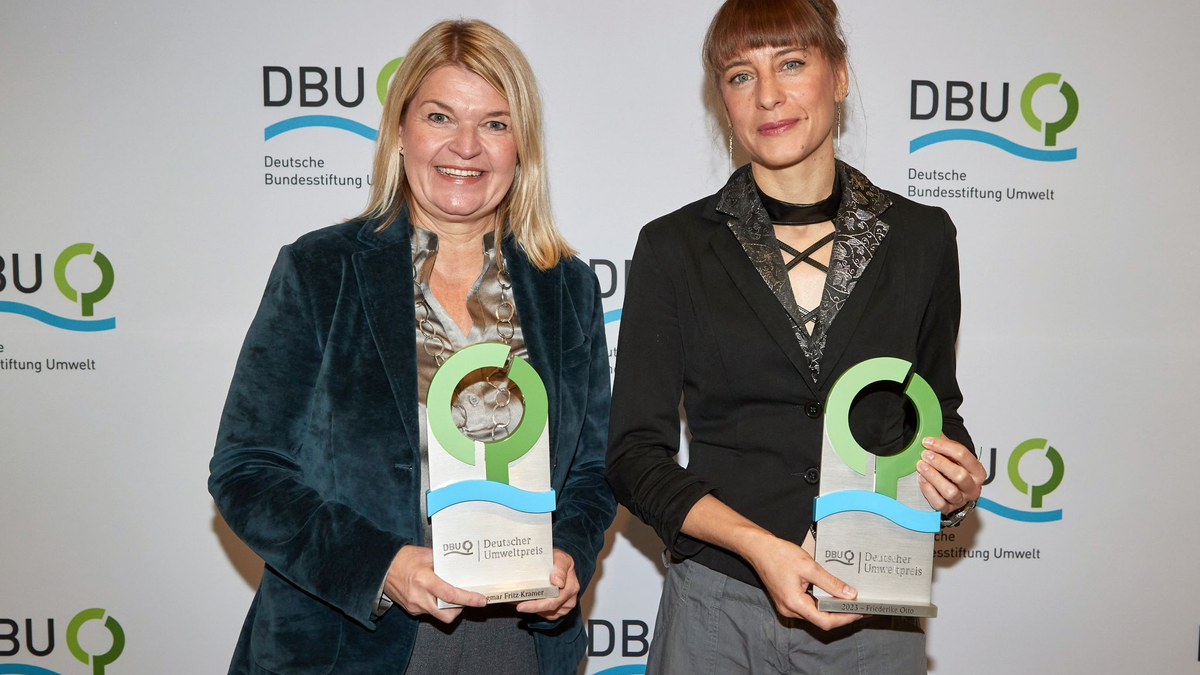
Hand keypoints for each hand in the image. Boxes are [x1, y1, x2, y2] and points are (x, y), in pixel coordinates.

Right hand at [383, 545, 486, 622]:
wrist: (382, 567)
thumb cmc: (403, 558)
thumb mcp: (427, 555)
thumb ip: (444, 562)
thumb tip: (461, 564)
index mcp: (424, 580)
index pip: (450, 595)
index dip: (468, 599)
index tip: (481, 600)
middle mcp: (419, 596)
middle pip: (447, 614)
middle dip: (460, 608)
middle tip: (466, 598)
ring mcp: (414, 606)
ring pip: (439, 615)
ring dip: (448, 607)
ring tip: (449, 593)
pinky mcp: (411, 610)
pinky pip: (430, 612)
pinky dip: (437, 605)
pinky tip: (435, 594)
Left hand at [516, 549, 578, 619]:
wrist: (560, 565)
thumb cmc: (558, 560)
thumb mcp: (560, 558)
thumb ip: (559, 568)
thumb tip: (558, 582)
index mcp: (571, 586)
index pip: (554, 599)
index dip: (537, 605)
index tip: (522, 605)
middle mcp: (570, 598)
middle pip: (549, 608)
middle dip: (531, 607)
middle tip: (518, 606)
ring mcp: (566, 605)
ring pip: (547, 613)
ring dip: (532, 608)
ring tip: (518, 601)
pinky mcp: (560, 610)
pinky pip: (547, 614)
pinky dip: (536, 610)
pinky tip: (526, 602)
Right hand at [744, 533, 862, 630]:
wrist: (758, 548)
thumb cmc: (778, 554)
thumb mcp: (809, 567)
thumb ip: (830, 582)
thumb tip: (849, 594)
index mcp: (795, 603)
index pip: (825, 621)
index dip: (845, 619)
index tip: (860, 612)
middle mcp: (790, 610)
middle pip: (821, 620)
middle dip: (841, 615)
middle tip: (860, 607)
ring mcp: (787, 606)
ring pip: (814, 615)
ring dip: (831, 610)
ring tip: (848, 601)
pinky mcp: (786, 601)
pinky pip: (808, 608)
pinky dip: (821, 604)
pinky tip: (831, 596)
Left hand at [917, 434, 985, 513]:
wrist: (952, 487)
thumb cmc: (952, 466)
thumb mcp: (951, 453)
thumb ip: (943, 442)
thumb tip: (928, 426)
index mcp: (978, 470)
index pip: (963, 455)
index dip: (943, 446)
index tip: (926, 441)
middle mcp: (973, 487)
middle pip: (959, 475)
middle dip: (940, 463)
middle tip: (924, 455)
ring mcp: (962, 499)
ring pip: (950, 491)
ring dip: (933, 477)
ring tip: (920, 466)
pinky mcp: (949, 509)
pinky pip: (939, 503)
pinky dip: (929, 491)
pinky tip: (921, 480)